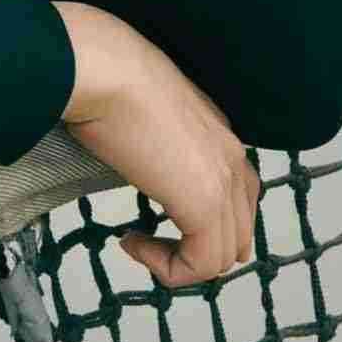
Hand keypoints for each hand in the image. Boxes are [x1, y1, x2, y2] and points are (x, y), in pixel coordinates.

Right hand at [53, 1, 259, 286]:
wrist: (104, 72)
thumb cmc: (107, 79)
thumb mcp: (141, 110)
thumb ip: (154, 136)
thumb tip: (129, 149)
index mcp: (220, 133)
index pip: (237, 198)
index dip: (199, 221)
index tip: (153, 217)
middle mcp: (233, 157)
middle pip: (236, 234)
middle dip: (193, 248)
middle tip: (147, 240)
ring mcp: (224, 181)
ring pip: (221, 256)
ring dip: (177, 261)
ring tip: (135, 243)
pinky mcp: (205, 205)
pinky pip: (201, 266)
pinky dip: (168, 269)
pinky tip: (131, 242)